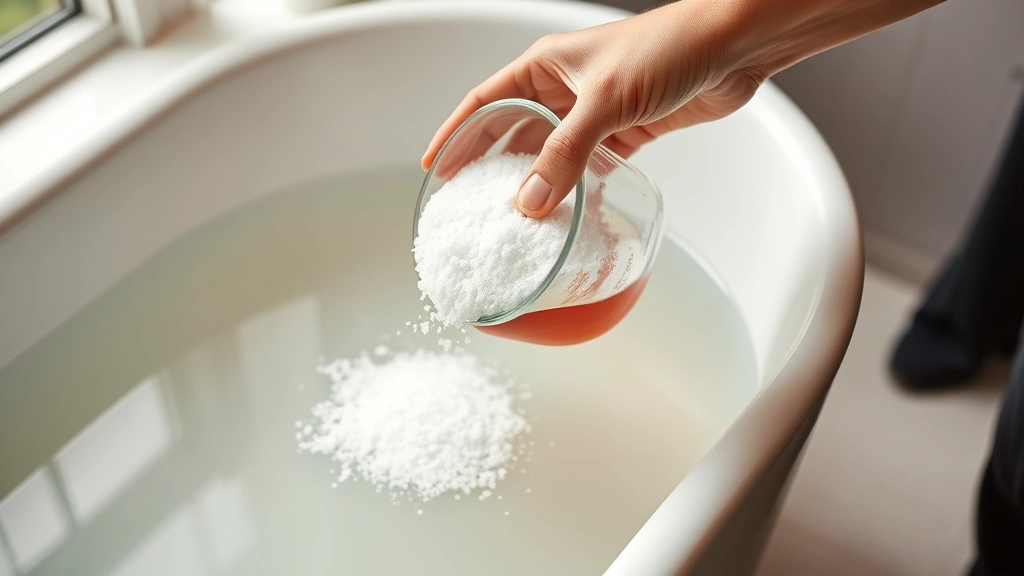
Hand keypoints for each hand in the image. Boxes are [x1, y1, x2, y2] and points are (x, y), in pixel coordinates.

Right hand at [421, 0, 764, 217]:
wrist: (732, 48)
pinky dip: (573, 186)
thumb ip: (566, 153)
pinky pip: (587, 164)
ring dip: (533, 181)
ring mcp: (594, 111)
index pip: (484, 103)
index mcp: (545, 66)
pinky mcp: (625, 131)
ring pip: (550, 152)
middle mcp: (564, 88)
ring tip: (510, 215)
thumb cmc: (667, 48)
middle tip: (467, 202)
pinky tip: (562, 209)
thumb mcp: (605, 101)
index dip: (456, 134)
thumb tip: (531, 201)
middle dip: (488, 165)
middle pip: (512, 132)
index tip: (435, 167)